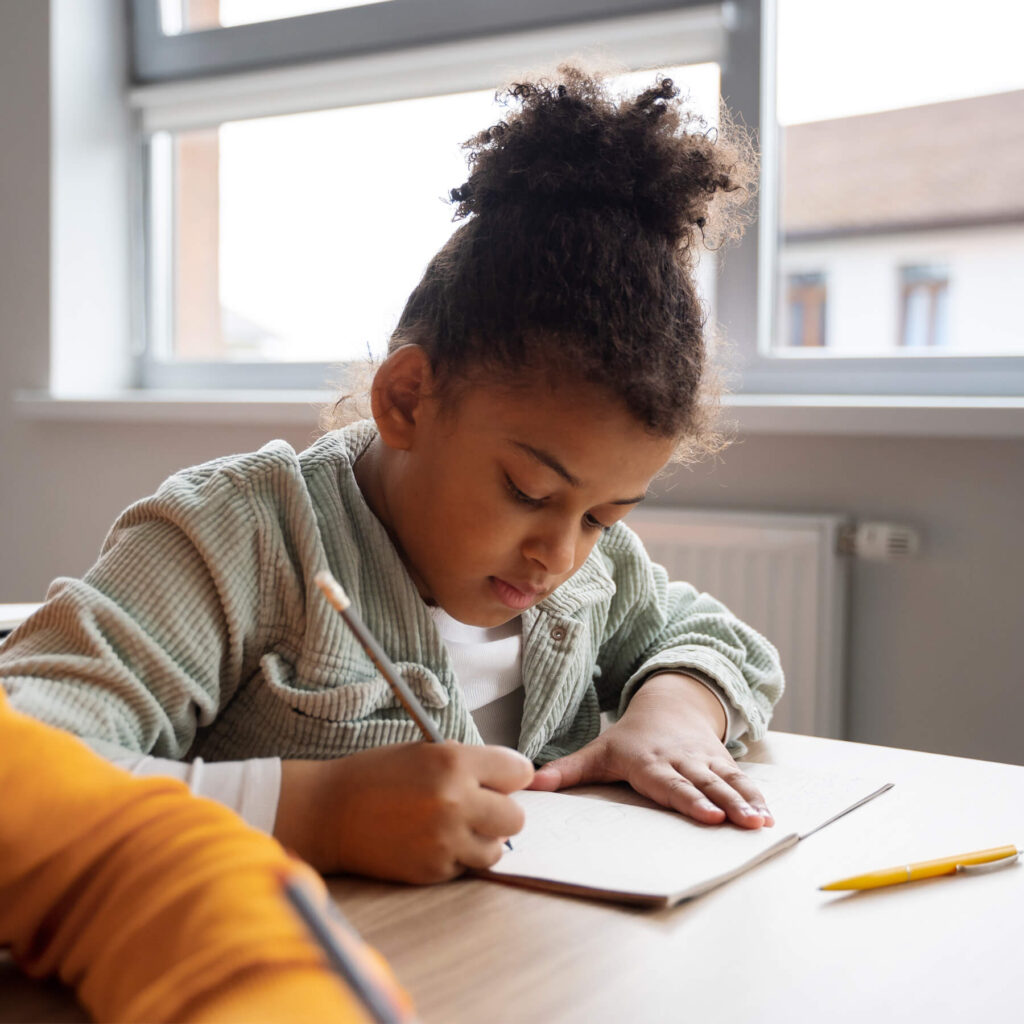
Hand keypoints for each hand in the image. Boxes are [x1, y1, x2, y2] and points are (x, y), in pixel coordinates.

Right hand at [276, 742, 533, 882]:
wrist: (328, 812)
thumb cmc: (377, 776)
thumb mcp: (425, 752)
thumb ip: (470, 764)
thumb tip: (514, 780)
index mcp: (454, 761)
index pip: (520, 771)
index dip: (511, 776)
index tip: (501, 781)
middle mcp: (455, 800)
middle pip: (516, 817)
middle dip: (501, 812)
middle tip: (478, 808)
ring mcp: (445, 839)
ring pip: (496, 849)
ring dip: (482, 840)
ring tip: (454, 828)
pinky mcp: (432, 870)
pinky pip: (466, 868)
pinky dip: (456, 858)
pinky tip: (430, 842)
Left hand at [528, 673, 772, 828]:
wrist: (668, 705)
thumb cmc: (630, 739)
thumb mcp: (598, 751)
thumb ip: (567, 771)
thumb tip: (531, 787)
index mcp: (650, 762)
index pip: (668, 784)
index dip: (686, 799)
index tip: (705, 816)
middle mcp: (681, 761)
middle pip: (703, 784)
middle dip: (723, 804)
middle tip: (741, 823)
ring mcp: (705, 761)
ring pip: (726, 782)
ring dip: (746, 802)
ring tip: (762, 823)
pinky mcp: (722, 762)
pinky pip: (741, 780)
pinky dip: (757, 797)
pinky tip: (770, 817)